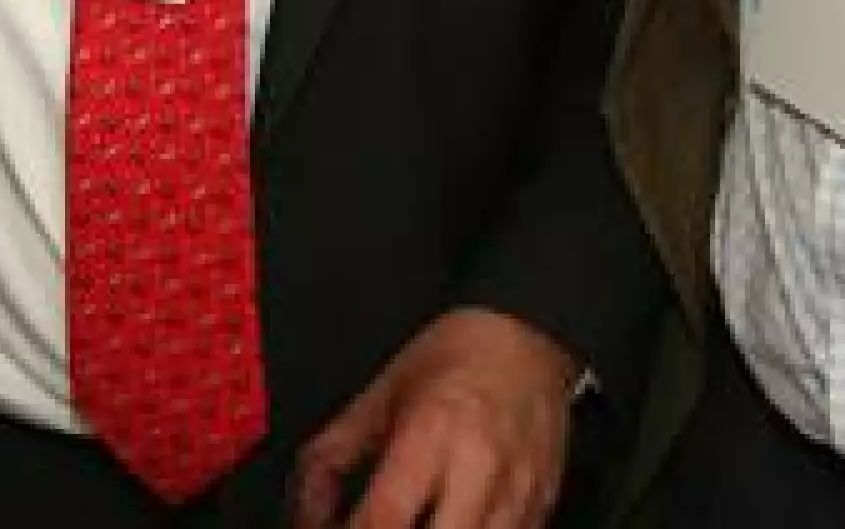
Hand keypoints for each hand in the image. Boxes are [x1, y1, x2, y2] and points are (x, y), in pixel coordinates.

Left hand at [289, 307, 581, 528]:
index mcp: (431, 435)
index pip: (382, 522)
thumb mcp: (379, 396)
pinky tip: (448, 522)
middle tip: (375, 528)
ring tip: (414, 520)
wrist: (528, 335)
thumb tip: (303, 513)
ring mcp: (518, 497)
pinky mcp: (541, 510)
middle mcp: (479, 472)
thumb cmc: (455, 358)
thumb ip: (330, 457)